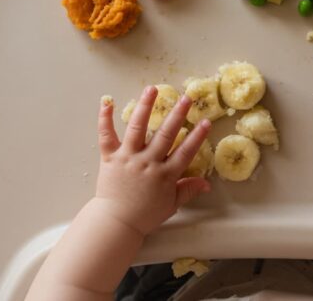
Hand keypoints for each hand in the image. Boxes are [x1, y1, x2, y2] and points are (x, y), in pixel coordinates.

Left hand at [93, 86, 211, 235]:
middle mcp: (148, 162)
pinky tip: (107, 101)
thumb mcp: (171, 205)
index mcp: (165, 175)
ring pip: (137, 127)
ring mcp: (128, 158)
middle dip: (178, 114)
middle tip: (186, 97)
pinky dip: (105, 118)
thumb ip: (188, 190)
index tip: (205, 121)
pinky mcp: (110, 157)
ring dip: (145, 106)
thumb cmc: (144, 215)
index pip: (185, 152)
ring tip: (152, 89)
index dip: (197, 136)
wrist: (115, 223)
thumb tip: (207, 183)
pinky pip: (106, 135)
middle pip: (165, 134)